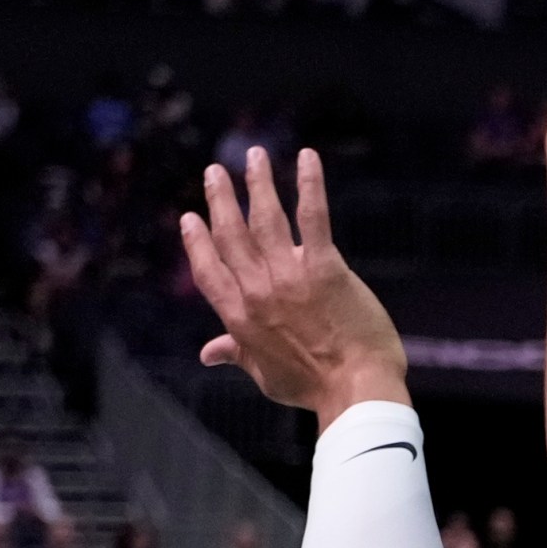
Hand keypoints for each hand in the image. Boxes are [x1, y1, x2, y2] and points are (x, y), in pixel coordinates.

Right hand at [180, 147, 407, 428]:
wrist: (356, 391)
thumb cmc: (313, 388)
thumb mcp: (265, 375)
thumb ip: (236, 354)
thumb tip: (208, 353)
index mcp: (239, 317)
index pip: (208, 271)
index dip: (198, 242)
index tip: (190, 218)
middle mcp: (258, 291)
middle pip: (232, 235)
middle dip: (221, 200)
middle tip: (215, 171)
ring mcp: (290, 276)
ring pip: (266, 218)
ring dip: (257, 183)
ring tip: (253, 156)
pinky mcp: (326, 268)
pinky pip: (313, 217)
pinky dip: (309, 184)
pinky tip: (307, 158)